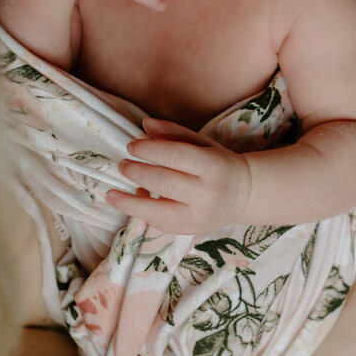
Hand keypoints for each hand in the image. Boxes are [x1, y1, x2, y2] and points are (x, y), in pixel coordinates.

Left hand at [106, 119, 252, 233]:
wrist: (244, 194)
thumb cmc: (219, 164)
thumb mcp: (202, 144)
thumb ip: (174, 133)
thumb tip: (145, 125)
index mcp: (213, 166)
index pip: (176, 155)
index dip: (150, 149)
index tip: (132, 145)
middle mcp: (208, 193)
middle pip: (164, 182)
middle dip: (137, 172)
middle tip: (122, 165)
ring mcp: (199, 216)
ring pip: (157, 212)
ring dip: (129, 202)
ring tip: (112, 193)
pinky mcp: (191, 230)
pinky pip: (160, 224)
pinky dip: (143, 212)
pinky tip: (133, 201)